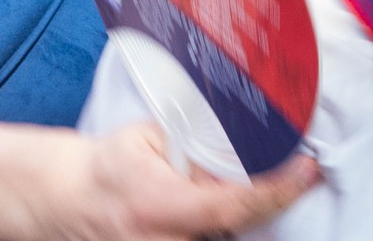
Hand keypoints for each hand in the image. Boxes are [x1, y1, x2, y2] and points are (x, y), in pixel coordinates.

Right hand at [31, 128, 318, 240]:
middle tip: (284, 174)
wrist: (65, 202)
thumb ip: (194, 146)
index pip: (235, 204)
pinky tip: (212, 203)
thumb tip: (241, 145)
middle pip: (240, 229)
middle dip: (265, 202)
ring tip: (225, 188)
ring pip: (226, 237)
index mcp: (163, 206)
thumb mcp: (149, 141)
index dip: (278, 190)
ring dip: (239, 216)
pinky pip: (211, 239)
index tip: (307, 170)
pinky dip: (222, 224)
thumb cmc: (105, 170)